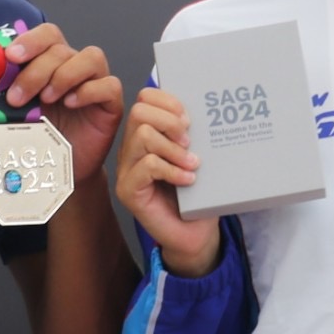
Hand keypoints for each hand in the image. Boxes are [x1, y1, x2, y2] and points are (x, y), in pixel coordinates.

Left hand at [4, 22, 122, 174]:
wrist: (57, 168)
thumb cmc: (38, 137)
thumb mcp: (16, 110)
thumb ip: (7, 88)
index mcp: (52, 62)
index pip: (48, 35)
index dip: (31, 40)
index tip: (12, 56)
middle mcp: (75, 67)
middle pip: (62, 49)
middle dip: (36, 71)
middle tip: (18, 97)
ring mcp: (96, 82)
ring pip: (91, 57)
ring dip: (64, 75)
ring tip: (47, 99)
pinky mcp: (112, 103)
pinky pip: (109, 85)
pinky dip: (89, 91)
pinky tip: (71, 103)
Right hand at [114, 86, 223, 276]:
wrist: (195, 234)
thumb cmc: (198, 196)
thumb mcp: (198, 157)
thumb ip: (194, 135)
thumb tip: (206, 108)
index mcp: (146, 135)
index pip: (145, 99)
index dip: (167, 101)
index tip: (189, 118)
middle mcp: (131, 150)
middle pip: (139, 113)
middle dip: (169, 122)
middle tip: (189, 141)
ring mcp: (127, 170)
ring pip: (142, 136)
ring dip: (174, 149)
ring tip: (192, 164)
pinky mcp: (128, 191)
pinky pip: (147, 166)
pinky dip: (172, 170)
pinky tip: (188, 180)